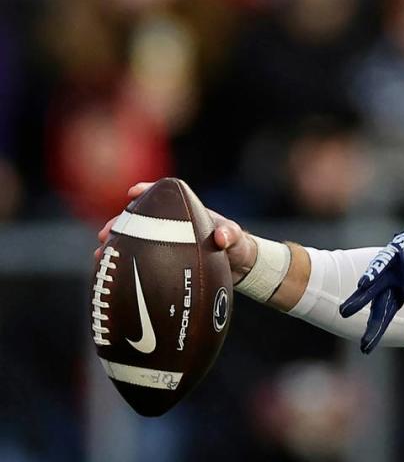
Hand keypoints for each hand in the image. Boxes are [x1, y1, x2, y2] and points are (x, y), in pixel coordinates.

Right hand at [96, 181, 257, 284]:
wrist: (241, 268)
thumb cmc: (238, 247)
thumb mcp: (238, 240)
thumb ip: (231, 235)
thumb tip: (220, 237)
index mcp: (188, 214)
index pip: (165, 196)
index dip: (147, 191)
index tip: (132, 192)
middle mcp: (174, 226)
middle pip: (141, 219)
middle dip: (121, 223)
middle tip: (106, 232)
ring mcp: (168, 242)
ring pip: (136, 240)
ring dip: (117, 245)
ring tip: (100, 254)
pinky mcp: (165, 260)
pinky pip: (143, 260)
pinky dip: (126, 265)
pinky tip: (110, 275)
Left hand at [339, 208, 403, 357]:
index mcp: (400, 293)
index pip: (385, 314)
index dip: (375, 330)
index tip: (365, 349)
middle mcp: (393, 280)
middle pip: (374, 298)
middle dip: (358, 308)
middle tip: (342, 320)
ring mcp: (394, 264)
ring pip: (374, 280)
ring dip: (361, 294)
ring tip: (346, 308)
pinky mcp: (398, 249)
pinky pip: (383, 261)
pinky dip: (375, 272)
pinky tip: (364, 283)